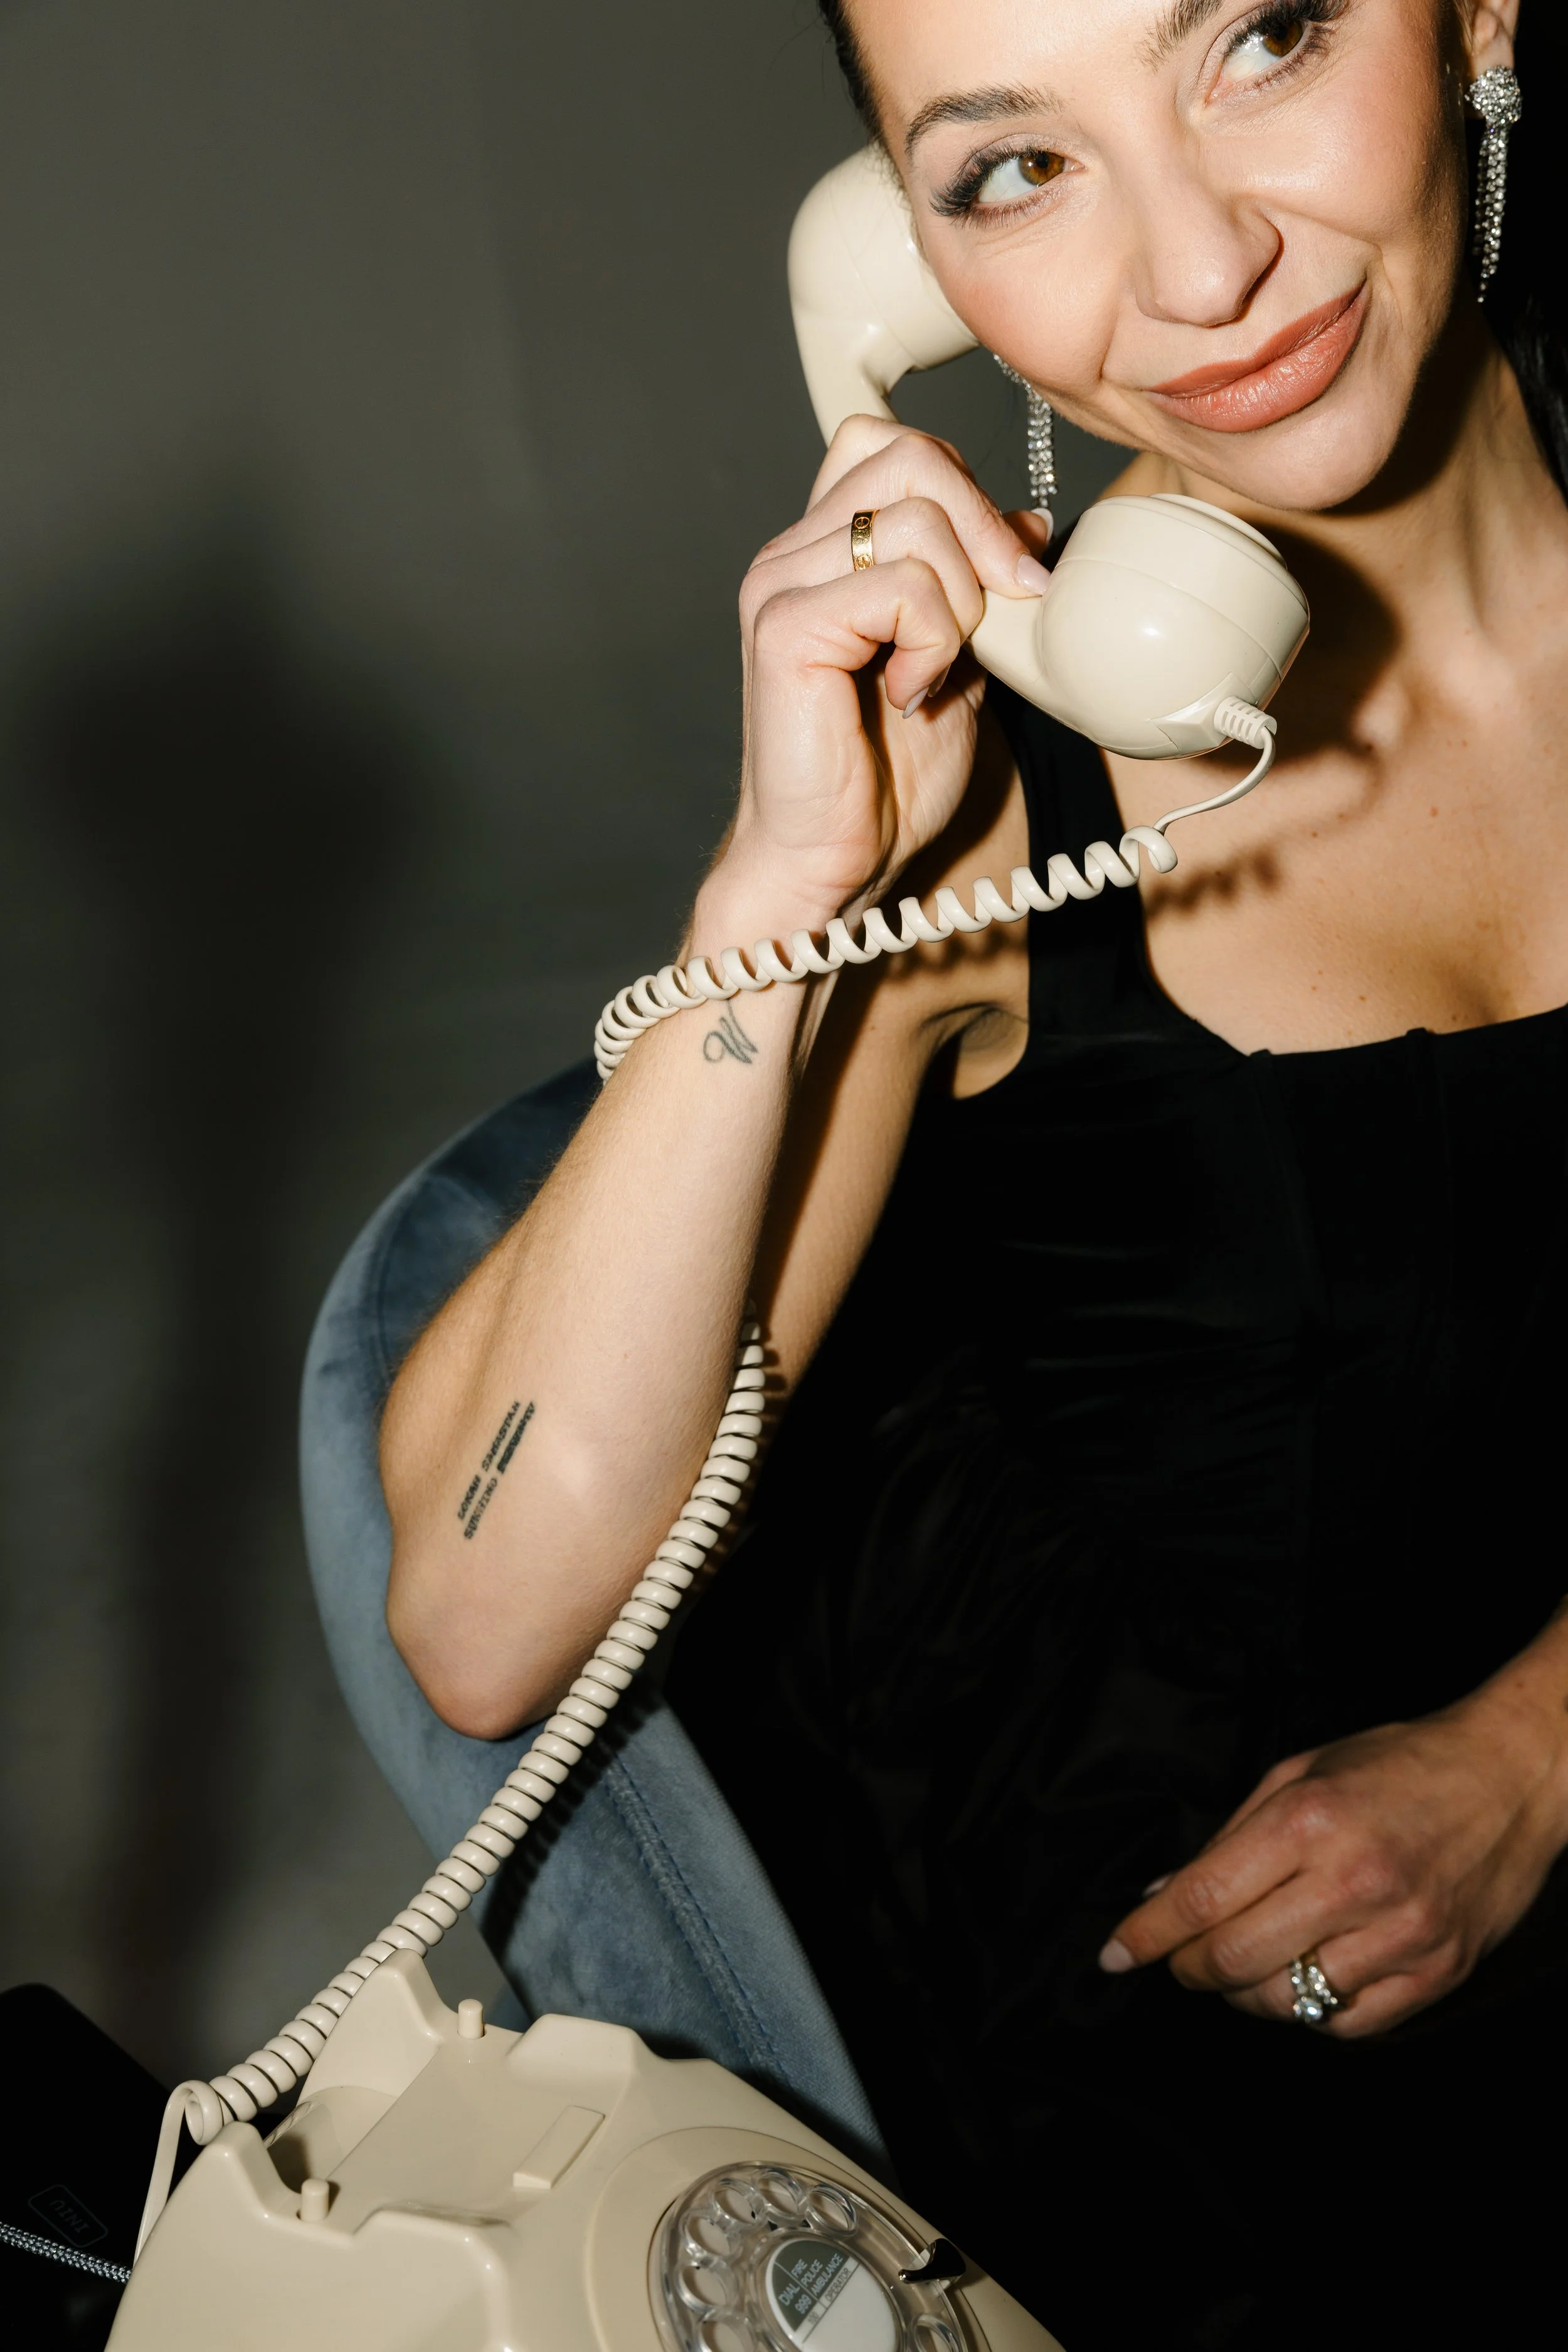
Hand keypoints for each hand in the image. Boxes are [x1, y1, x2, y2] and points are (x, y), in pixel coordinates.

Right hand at [714, 416, 1050, 932]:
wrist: (834, 859)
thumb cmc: (884, 778)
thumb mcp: (959, 661)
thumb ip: (979, 589)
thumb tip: (1025, 520)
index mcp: (824, 550)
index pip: (893, 444)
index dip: (966, 492)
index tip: (1003, 577)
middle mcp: (791, 552)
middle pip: (910, 458)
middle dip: (980, 533)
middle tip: (992, 618)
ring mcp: (779, 584)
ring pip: (915, 521)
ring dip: (959, 602)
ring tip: (934, 672)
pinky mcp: (784, 630)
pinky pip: (897, 586)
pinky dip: (931, 642)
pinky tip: (911, 693)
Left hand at [1100, 1656, 1567, 2035]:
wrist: (1506, 1779)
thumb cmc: (1395, 1766)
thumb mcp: (1298, 1773)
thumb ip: (1227, 1838)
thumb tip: (1160, 1896)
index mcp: (1309, 1820)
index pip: (1202, 1899)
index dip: (1147, 1935)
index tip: (1115, 1954)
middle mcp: (1353, 1881)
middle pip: (1233, 1960)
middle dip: (1188, 1968)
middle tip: (1180, 1958)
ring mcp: (1401, 1934)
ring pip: (1286, 2004)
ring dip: (1245, 1994)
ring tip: (1244, 1964)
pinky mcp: (1437, 1972)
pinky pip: (1348, 2024)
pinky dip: (1312, 2010)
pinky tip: (1306, 1974)